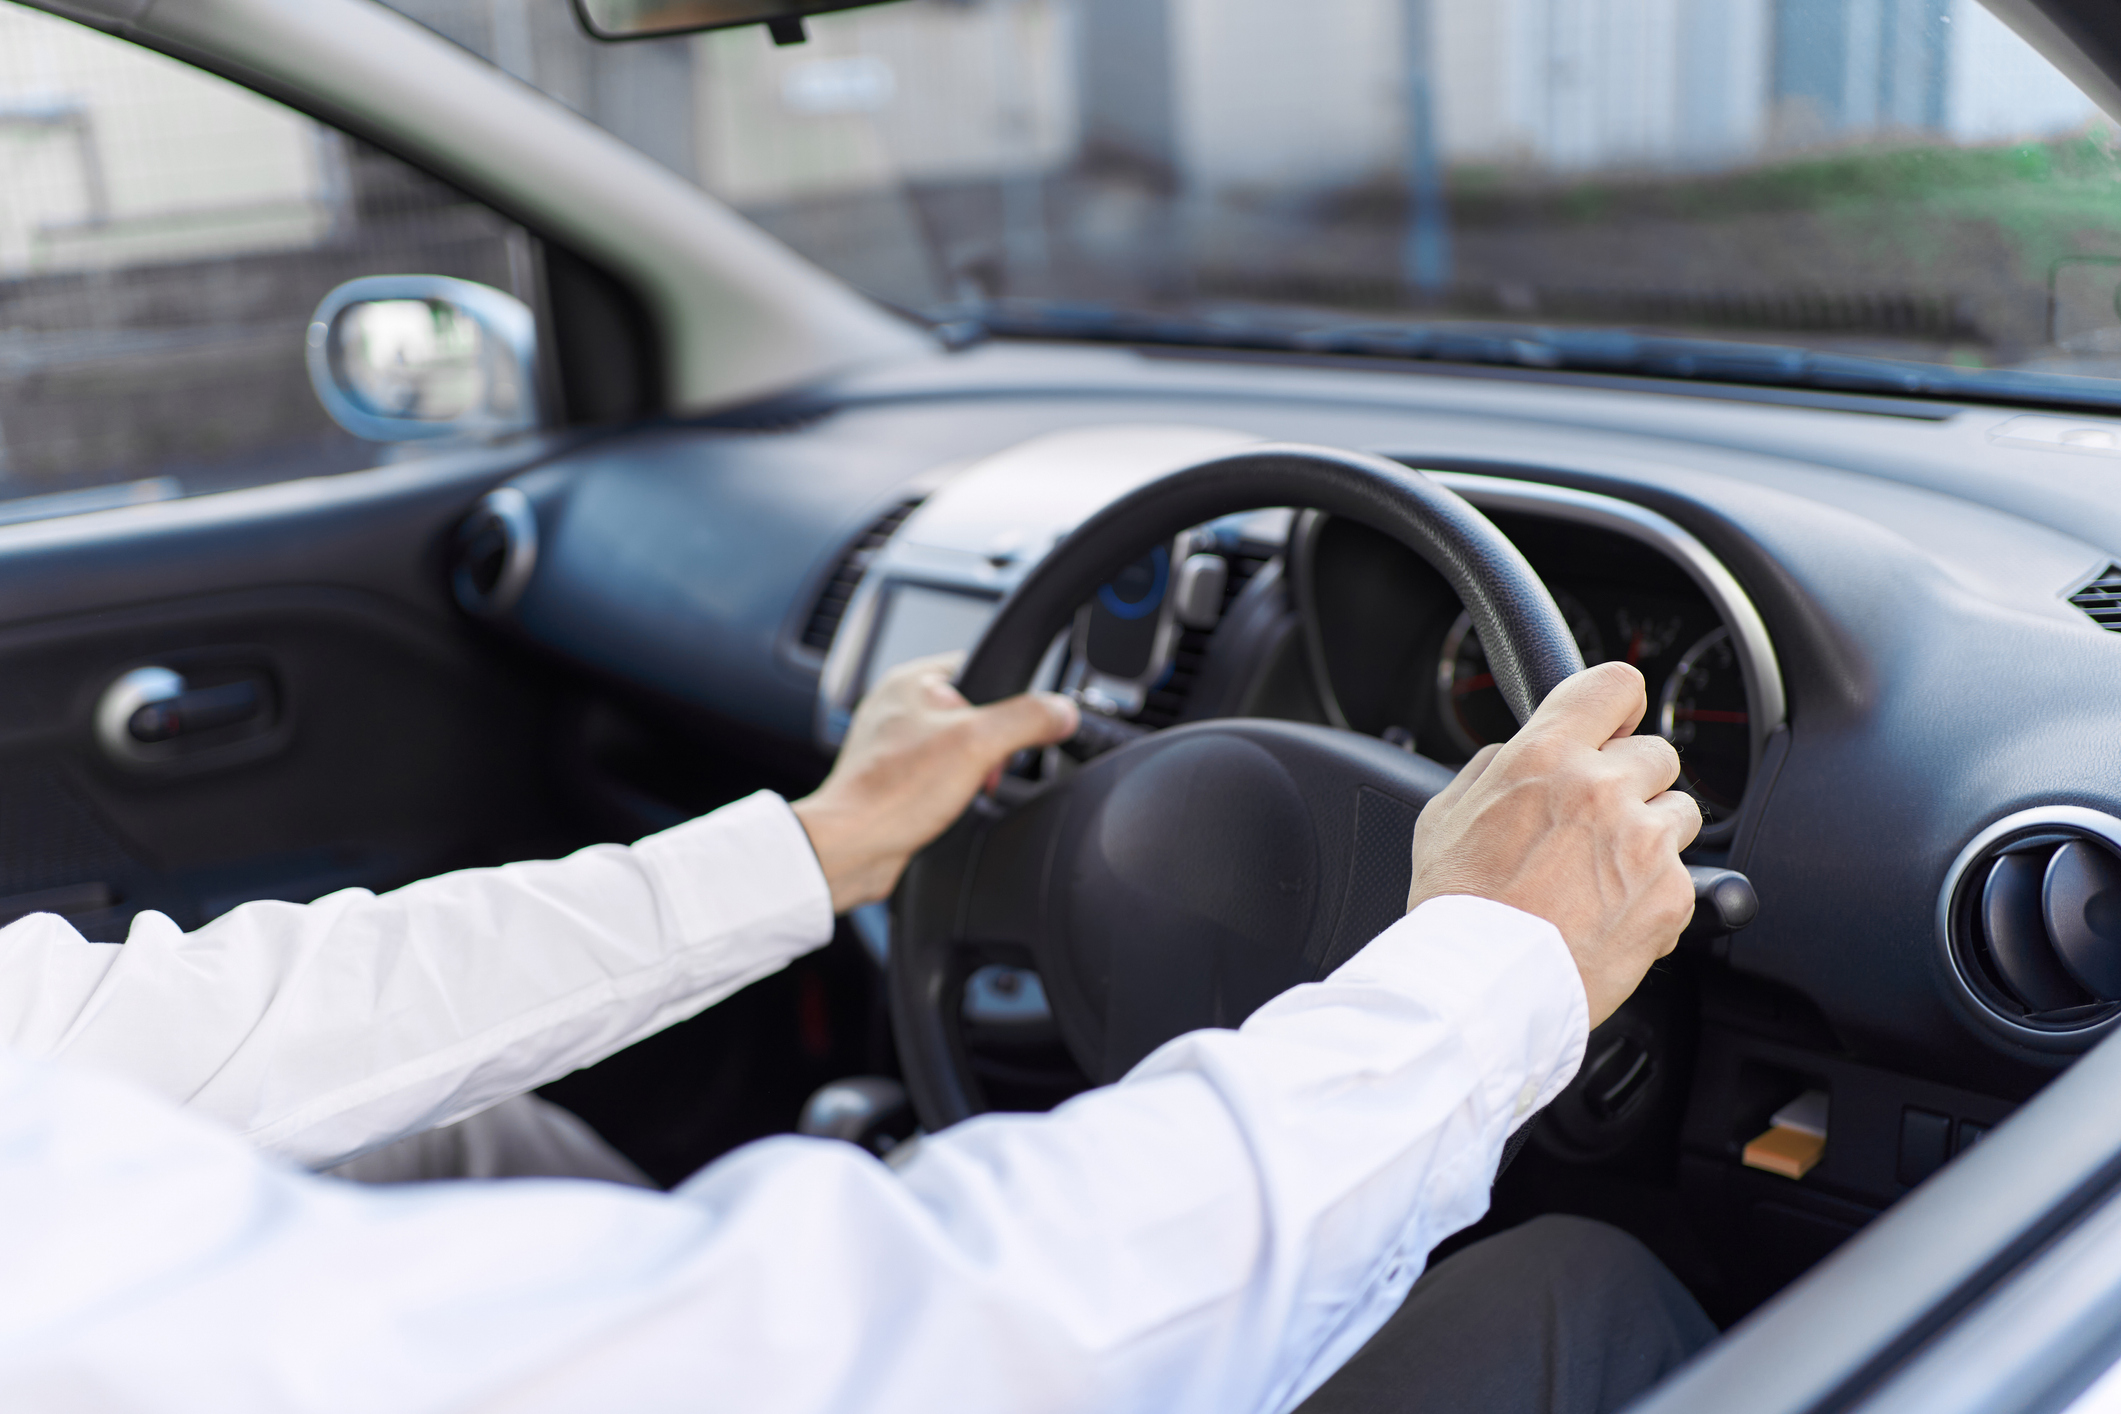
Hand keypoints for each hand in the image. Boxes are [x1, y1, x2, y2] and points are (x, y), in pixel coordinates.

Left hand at [792, 653, 1078, 912]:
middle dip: (992, 746)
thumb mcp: (977, 743)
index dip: (1007, 696)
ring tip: (965, 789)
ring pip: (960, 749)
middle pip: (975, 713)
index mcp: (910, 681)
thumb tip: (1062, 711)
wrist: (851, 850)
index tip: (1019, 724)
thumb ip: (1026, 719)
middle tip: (986, 767)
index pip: (979, 665)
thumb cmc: (892, 794)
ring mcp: (893, 747)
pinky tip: (949, 808)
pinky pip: (941, 779)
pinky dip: (954, 793)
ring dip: (974, 772)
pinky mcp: (894, 782)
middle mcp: (897, 709)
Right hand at [1406, 661, 1702, 1025]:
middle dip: (1632, 782)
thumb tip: (1518, 752)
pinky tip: (1610, 913)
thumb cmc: (1458, 905)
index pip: (1616, 684)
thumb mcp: (1446, 814)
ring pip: (1679, 813)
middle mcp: (1603, 788)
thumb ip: (1493, 769)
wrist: (1483, 984)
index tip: (1616, 725)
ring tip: (1603, 874)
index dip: (1619, 706)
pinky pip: (1682, 876)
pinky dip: (1655, 892)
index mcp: (1546, 756)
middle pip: (1657, 754)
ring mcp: (1645, 842)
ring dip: (1650, 835)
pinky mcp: (1673, 895)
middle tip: (1595, 823)